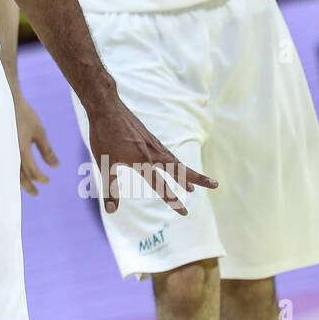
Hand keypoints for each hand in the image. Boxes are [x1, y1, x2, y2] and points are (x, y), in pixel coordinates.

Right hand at [14, 93, 57, 195]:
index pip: (32, 172)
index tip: (47, 180)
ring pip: (10, 171)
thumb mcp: (39, 132)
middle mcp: (10, 154)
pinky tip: (14, 172)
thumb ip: (47, 150)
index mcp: (22, 151)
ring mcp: (2, 151)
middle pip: (19, 176)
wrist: (5, 100)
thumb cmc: (24, 115)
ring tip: (26, 186)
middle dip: (29, 186)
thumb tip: (56, 166)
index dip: (41, 178)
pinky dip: (11, 170)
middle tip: (36, 194)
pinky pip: (4, 163)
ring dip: (19, 180)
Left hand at [86, 96, 216, 215]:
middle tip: (215, 185)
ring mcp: (153, 143)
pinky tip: (173, 165)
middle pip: (180, 169)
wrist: (106, 106)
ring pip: (175, 161)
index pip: (161, 186)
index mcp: (142, 161)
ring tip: (193, 186)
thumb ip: (109, 189)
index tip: (185, 213)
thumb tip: (112, 211)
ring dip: (186, 173)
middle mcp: (152, 153)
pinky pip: (167, 153)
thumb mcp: (103, 164)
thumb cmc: (103, 135)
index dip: (173, 201)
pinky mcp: (149, 137)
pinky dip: (175, 162)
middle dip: (197, 179)